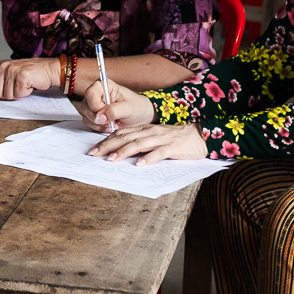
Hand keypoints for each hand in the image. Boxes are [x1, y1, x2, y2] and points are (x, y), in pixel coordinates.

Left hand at [0, 57, 60, 99]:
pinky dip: (24, 92)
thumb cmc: (30, 74)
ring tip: (24, 84)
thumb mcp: (11, 74)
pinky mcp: (20, 76)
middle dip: (8, 94)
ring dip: (17, 94)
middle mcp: (2, 67)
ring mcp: (11, 70)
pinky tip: (28, 84)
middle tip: (18, 86)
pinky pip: (18, 93)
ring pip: (7, 95)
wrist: (48, 69)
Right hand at [73, 80, 155, 133]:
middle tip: (112, 121)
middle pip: (86, 106)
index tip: (106, 115)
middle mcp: (96, 94)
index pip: (90, 93)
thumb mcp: (129, 108)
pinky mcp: (93, 115)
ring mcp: (92, 105)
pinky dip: (98, 128)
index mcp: (104, 85)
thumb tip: (99, 117)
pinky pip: (88, 123)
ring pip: (85, 116)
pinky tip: (109, 126)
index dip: (95, 106)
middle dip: (98, 118)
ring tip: (113, 124)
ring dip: (99, 124)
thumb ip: (114, 111)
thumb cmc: (136, 107)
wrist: (140, 116)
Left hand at [86, 122, 209, 164]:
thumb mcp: (154, 138)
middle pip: (125, 137)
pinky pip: (159, 152)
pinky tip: (139, 165)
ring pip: (139, 144)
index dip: (106, 141)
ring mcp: (161, 139)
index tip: (93, 150)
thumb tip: (120, 152)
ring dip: (124, 151)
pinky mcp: (173, 147)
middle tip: (95, 154)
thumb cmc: (174, 139)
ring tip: (112, 159)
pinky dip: (148, 158)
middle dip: (108, 146)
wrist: (199, 136)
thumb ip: (139, 142)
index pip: (121, 133)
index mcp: (144, 129)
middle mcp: (150, 132)